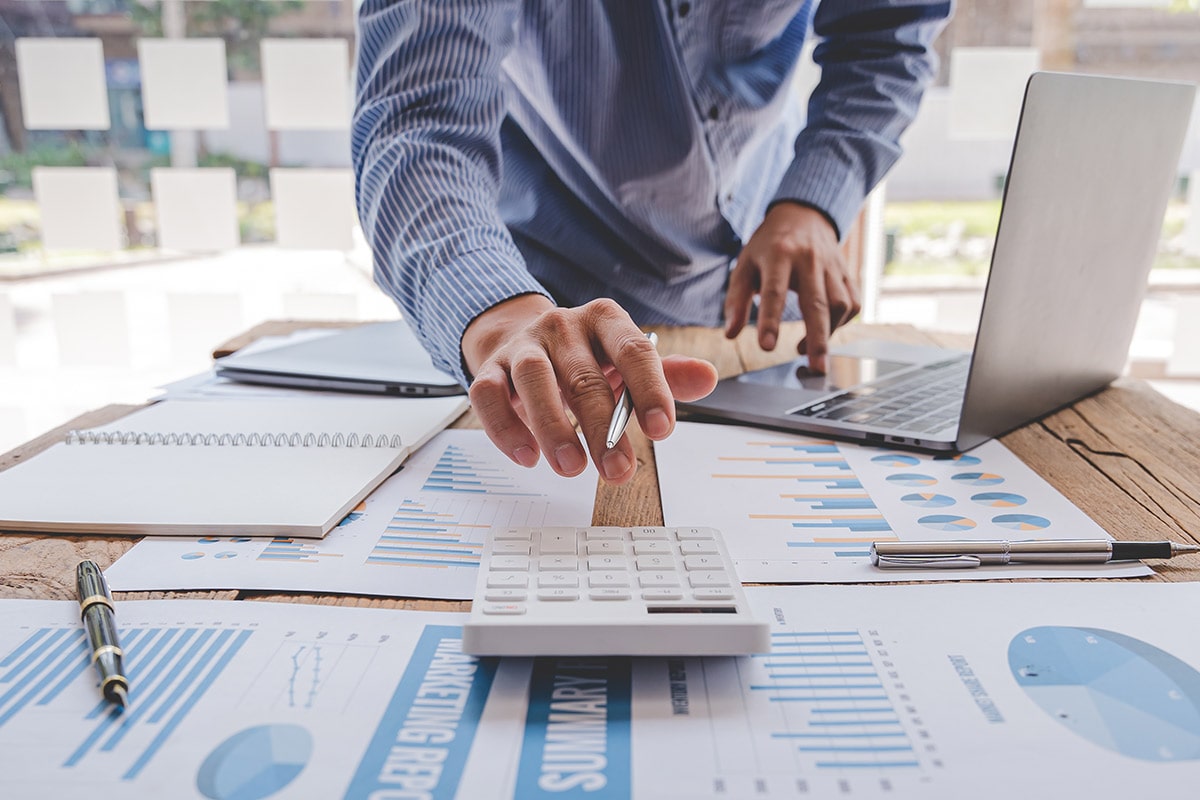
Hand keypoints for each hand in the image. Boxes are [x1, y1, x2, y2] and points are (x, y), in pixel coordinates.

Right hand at [462, 295, 718, 483]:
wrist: (521, 338)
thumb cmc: (584, 358)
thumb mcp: (625, 362)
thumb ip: (666, 375)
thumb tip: (709, 377)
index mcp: (605, 320)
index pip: (633, 350)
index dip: (650, 390)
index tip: (661, 430)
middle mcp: (562, 326)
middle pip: (584, 377)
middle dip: (603, 429)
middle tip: (618, 471)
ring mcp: (523, 346)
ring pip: (534, 380)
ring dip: (553, 427)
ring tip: (571, 468)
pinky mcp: (489, 369)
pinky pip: (488, 395)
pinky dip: (505, 427)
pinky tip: (527, 456)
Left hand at [724, 203, 860, 371]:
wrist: (803, 216)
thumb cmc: (769, 246)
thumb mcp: (745, 265)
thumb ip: (736, 299)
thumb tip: (731, 334)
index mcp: (778, 254)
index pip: (774, 291)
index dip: (770, 321)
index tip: (767, 348)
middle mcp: (809, 259)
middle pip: (817, 303)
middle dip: (817, 339)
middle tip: (815, 368)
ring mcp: (832, 266)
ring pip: (840, 305)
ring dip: (828, 333)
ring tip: (809, 351)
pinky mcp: (847, 273)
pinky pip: (852, 303)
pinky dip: (841, 323)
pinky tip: (825, 331)